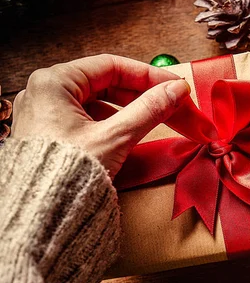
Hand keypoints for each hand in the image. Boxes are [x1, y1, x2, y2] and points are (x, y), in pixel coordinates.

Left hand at [12, 54, 191, 176]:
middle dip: (143, 96)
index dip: (149, 76)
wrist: (40, 216)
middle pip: (106, 84)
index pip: (112, 66)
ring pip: (99, 102)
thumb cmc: (63, 175)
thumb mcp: (115, 137)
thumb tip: (175, 92)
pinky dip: (113, 123)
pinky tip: (131, 133)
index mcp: (54, 83)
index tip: (174, 87)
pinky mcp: (51, 134)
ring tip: (157, 120)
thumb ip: (149, 110)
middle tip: (173, 106)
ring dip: (131, 110)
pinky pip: (88, 119)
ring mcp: (46, 114)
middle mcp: (45, 94)